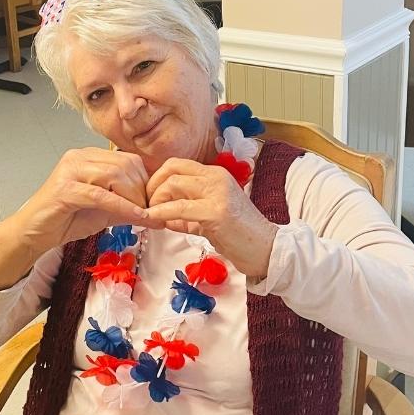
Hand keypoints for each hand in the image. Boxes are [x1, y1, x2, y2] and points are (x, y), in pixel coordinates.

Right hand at [23, 147, 153, 248]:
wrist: (34, 233)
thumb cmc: (65, 219)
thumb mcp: (104, 211)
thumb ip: (127, 207)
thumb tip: (155, 213)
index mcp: (89, 157)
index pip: (128, 159)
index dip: (145, 181)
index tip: (153, 202)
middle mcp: (79, 157)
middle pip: (124, 165)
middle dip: (142, 190)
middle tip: (150, 212)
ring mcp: (70, 170)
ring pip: (114, 175)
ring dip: (133, 198)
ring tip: (141, 216)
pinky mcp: (65, 189)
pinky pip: (101, 194)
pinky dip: (122, 206)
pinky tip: (135, 217)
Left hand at [142, 158, 277, 278]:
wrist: (266, 249)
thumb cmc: (239, 236)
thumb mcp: (208, 219)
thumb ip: (186, 215)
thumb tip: (161, 216)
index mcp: (215, 175)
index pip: (177, 165)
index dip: (157, 178)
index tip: (150, 198)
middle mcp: (216, 177)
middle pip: (171, 169)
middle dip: (152, 187)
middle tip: (147, 207)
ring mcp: (217, 192)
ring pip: (172, 184)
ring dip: (155, 201)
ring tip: (151, 216)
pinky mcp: (216, 211)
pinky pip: (179, 207)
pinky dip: (161, 213)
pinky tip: (153, 220)